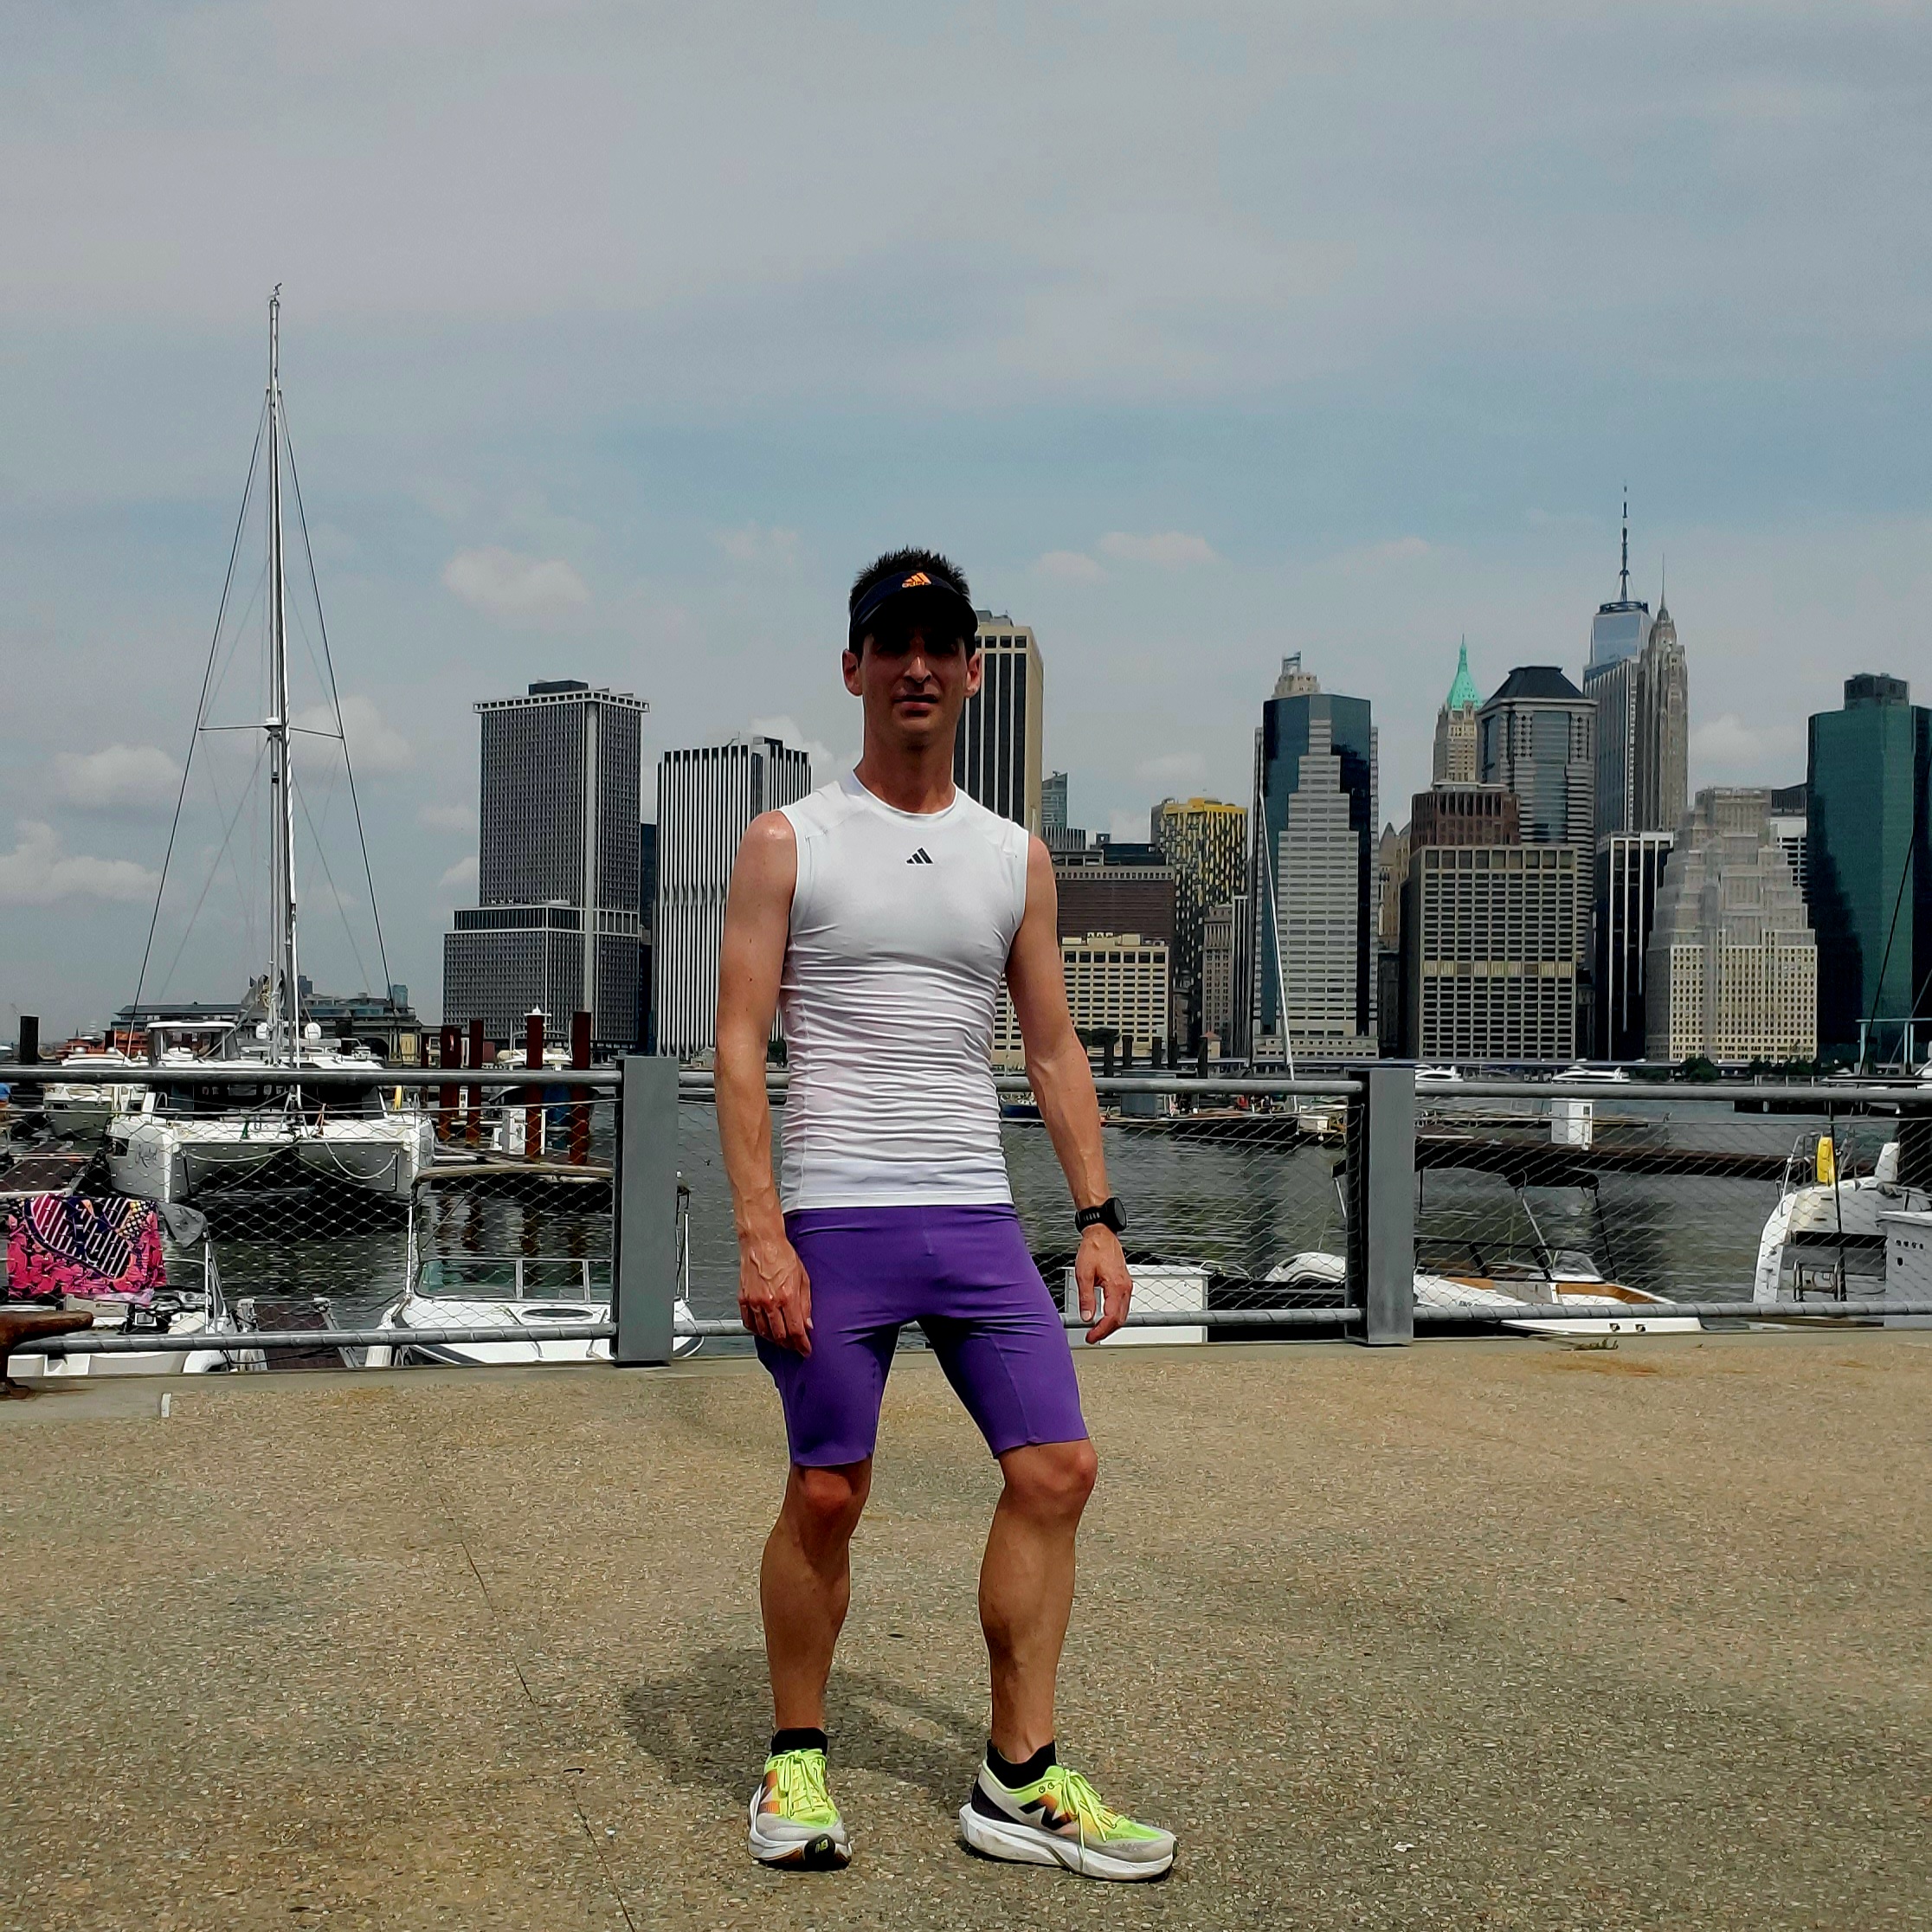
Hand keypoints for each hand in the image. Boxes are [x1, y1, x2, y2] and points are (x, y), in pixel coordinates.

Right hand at [738, 1226, 812, 1354]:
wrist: (761, 1242)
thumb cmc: (782, 1255)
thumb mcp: (803, 1278)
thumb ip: (806, 1304)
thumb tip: (808, 1324)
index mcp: (787, 1296)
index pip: (795, 1330)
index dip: (801, 1344)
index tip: (805, 1349)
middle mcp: (769, 1301)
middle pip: (779, 1335)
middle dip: (789, 1344)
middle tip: (795, 1345)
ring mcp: (754, 1302)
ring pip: (764, 1333)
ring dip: (774, 1339)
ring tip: (782, 1339)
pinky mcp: (743, 1299)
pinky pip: (749, 1323)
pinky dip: (758, 1331)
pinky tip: (764, 1330)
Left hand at [1075, 1224, 1131, 1344]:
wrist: (1102, 1234)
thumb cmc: (1093, 1249)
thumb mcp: (1084, 1274)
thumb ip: (1086, 1298)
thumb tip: (1087, 1316)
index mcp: (1116, 1287)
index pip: (1111, 1318)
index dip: (1100, 1331)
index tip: (1090, 1337)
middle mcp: (1125, 1288)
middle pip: (1120, 1319)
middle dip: (1106, 1331)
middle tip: (1092, 1336)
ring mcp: (1127, 1286)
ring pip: (1123, 1314)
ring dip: (1111, 1324)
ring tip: (1097, 1329)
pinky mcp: (1125, 1283)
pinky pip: (1123, 1305)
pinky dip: (1114, 1315)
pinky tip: (1105, 1316)